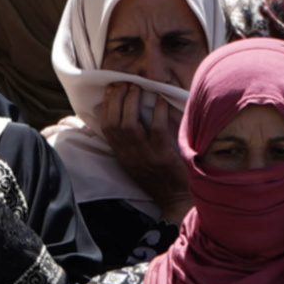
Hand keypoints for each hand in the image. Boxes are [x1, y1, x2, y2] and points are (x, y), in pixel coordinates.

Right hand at [97, 82, 190, 221]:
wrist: (177, 201)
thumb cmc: (160, 179)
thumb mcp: (137, 163)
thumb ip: (130, 144)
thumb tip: (127, 117)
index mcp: (122, 155)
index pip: (106, 127)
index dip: (106, 106)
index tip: (111, 89)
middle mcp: (129, 155)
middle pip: (113, 123)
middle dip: (116, 99)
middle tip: (124, 83)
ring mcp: (144, 156)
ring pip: (129, 125)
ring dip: (132, 103)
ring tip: (138, 88)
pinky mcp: (162, 156)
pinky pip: (156, 129)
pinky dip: (157, 112)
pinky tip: (160, 101)